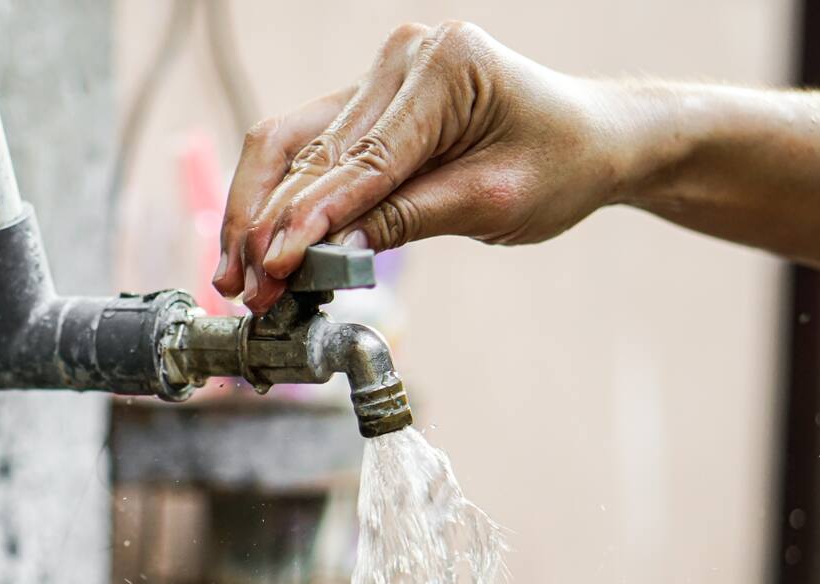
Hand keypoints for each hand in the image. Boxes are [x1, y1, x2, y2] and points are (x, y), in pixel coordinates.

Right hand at [213, 22, 643, 312]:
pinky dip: (278, 198)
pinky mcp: (365, 101)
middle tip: (243, 289)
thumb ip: (408, 218)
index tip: (274, 266)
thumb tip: (330, 249)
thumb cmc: (558, 164)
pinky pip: (306, 147)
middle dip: (270, 225)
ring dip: (256, 212)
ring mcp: (379, 75)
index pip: (364, 158)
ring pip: (290, 145)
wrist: (588, 139)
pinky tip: (253, 242)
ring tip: (232, 274)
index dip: (313, 219)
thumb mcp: (492, 200)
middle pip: (310, 148)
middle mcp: (402, 59)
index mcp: (446, 67)